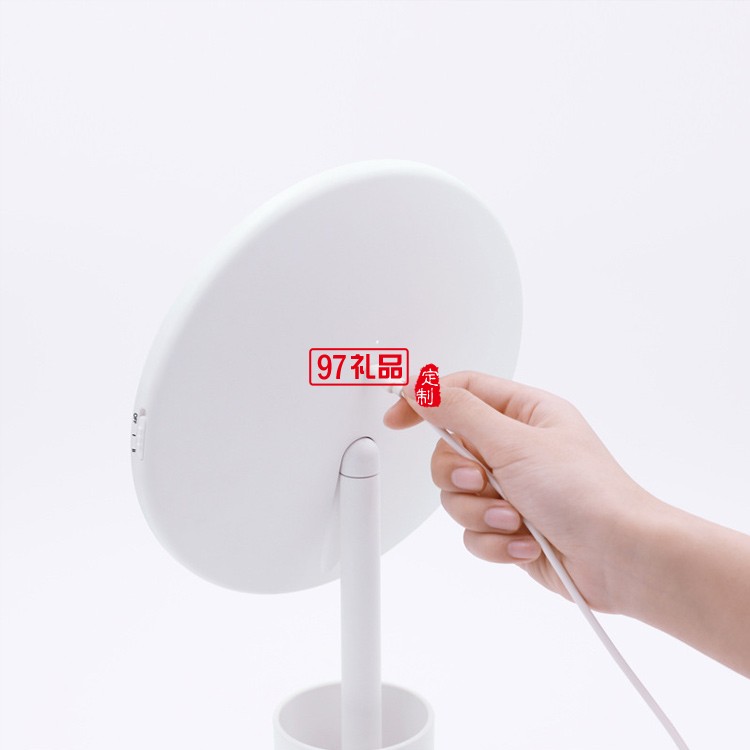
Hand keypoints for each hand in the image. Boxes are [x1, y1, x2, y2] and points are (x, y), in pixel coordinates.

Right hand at [383, 371, 658, 613]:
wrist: (621, 558)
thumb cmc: (587, 494)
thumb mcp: (513, 442)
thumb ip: (458, 412)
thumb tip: (421, 386)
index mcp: (524, 414)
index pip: (461, 392)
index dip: (425, 401)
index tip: (397, 418)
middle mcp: (517, 449)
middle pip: (450, 451)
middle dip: (460, 475)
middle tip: (482, 481)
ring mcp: (514, 490)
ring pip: (456, 497)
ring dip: (482, 513)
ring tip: (515, 519)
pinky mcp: (511, 527)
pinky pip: (474, 532)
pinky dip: (496, 541)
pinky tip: (526, 542)